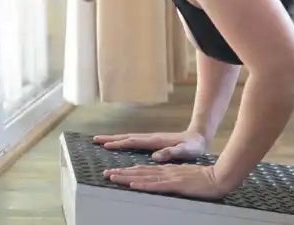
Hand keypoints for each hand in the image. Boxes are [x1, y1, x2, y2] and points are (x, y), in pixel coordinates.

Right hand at [92, 130, 208, 162]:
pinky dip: (123, 140)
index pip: (134, 141)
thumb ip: (171, 152)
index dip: (119, 144)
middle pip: (127, 137)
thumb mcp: (185, 151)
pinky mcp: (153, 140)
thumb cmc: (193, 146)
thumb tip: (155, 156)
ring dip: (115, 138)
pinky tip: (120, 143)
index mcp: (155, 141)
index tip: (105, 145)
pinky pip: (134, 140)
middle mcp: (151, 137)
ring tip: (102, 140)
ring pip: (129, 137)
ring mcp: (151, 138)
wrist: (198, 136)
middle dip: (111, 138)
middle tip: (95, 139)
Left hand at [103, 161, 232, 198]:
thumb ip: (170, 178)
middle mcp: (164, 171)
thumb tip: (159, 180)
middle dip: (121, 172)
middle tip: (105, 173)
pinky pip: (157, 185)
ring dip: (127, 177)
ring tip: (112, 177)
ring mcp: (169, 177)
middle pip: (139, 172)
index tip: (114, 172)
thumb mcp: (183, 177)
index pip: (143, 170)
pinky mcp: (176, 184)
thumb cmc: (203, 179)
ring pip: (144, 177)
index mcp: (166, 170)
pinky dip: (144, 184)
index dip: (127, 171)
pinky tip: (133, 184)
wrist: (219, 177)